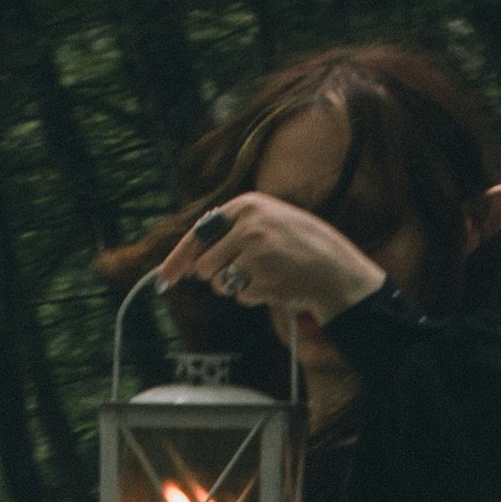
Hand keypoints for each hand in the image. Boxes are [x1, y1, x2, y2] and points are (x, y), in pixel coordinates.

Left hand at [175, 188, 389, 327]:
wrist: (337, 269)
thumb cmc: (301, 247)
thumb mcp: (268, 222)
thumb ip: (232, 233)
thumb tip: (190, 262)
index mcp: (247, 204)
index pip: (199, 233)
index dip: (178, 259)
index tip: (164, 278)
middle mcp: (248, 223)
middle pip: (204, 264)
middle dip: (217, 277)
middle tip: (243, 275)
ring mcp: (256, 249)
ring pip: (219, 282)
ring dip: (236, 288)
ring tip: (265, 277)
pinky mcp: (263, 275)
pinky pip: (240, 296)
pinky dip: (254, 297)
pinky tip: (277, 285)